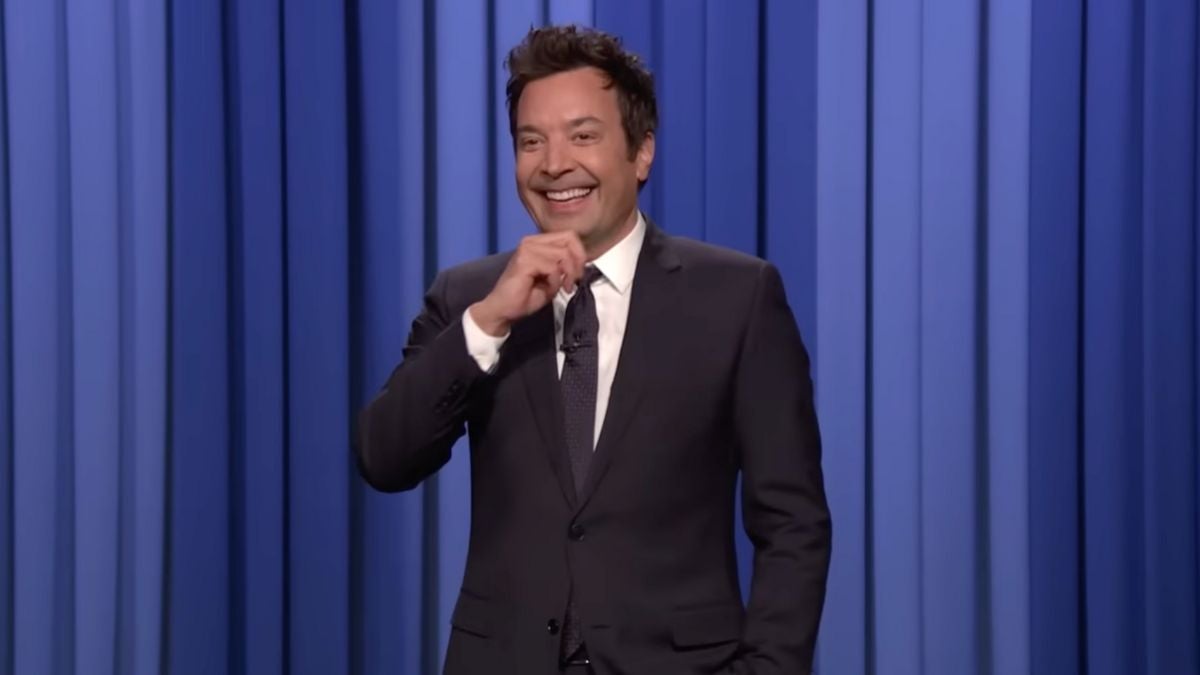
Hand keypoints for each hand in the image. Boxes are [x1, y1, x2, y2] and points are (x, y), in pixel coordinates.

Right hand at [469, 232, 586, 335]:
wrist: (503, 310)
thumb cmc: (525, 296)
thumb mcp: (552, 278)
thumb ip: (564, 265)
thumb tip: (581, 261)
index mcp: (538, 242)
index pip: (569, 235)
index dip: (580, 253)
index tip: (578, 273)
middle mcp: (531, 241)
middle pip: (569, 239)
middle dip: (577, 262)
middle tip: (573, 281)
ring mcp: (527, 249)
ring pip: (563, 253)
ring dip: (567, 274)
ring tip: (562, 288)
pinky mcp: (524, 260)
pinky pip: (552, 267)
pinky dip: (555, 281)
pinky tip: (549, 289)